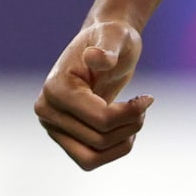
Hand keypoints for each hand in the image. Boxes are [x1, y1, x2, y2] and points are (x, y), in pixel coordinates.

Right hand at [34, 18, 152, 169]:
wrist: (105, 45)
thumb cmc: (113, 37)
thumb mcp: (116, 35)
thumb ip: (108, 47)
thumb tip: (95, 57)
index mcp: (56, 88)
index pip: (100, 119)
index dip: (131, 113)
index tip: (149, 98)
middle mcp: (47, 111)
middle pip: (98, 139)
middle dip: (130, 125)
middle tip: (144, 104)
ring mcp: (53, 127)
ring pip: (92, 157)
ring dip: (122, 142)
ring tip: (136, 118)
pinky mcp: (64, 138)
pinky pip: (89, 160)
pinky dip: (113, 150)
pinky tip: (126, 128)